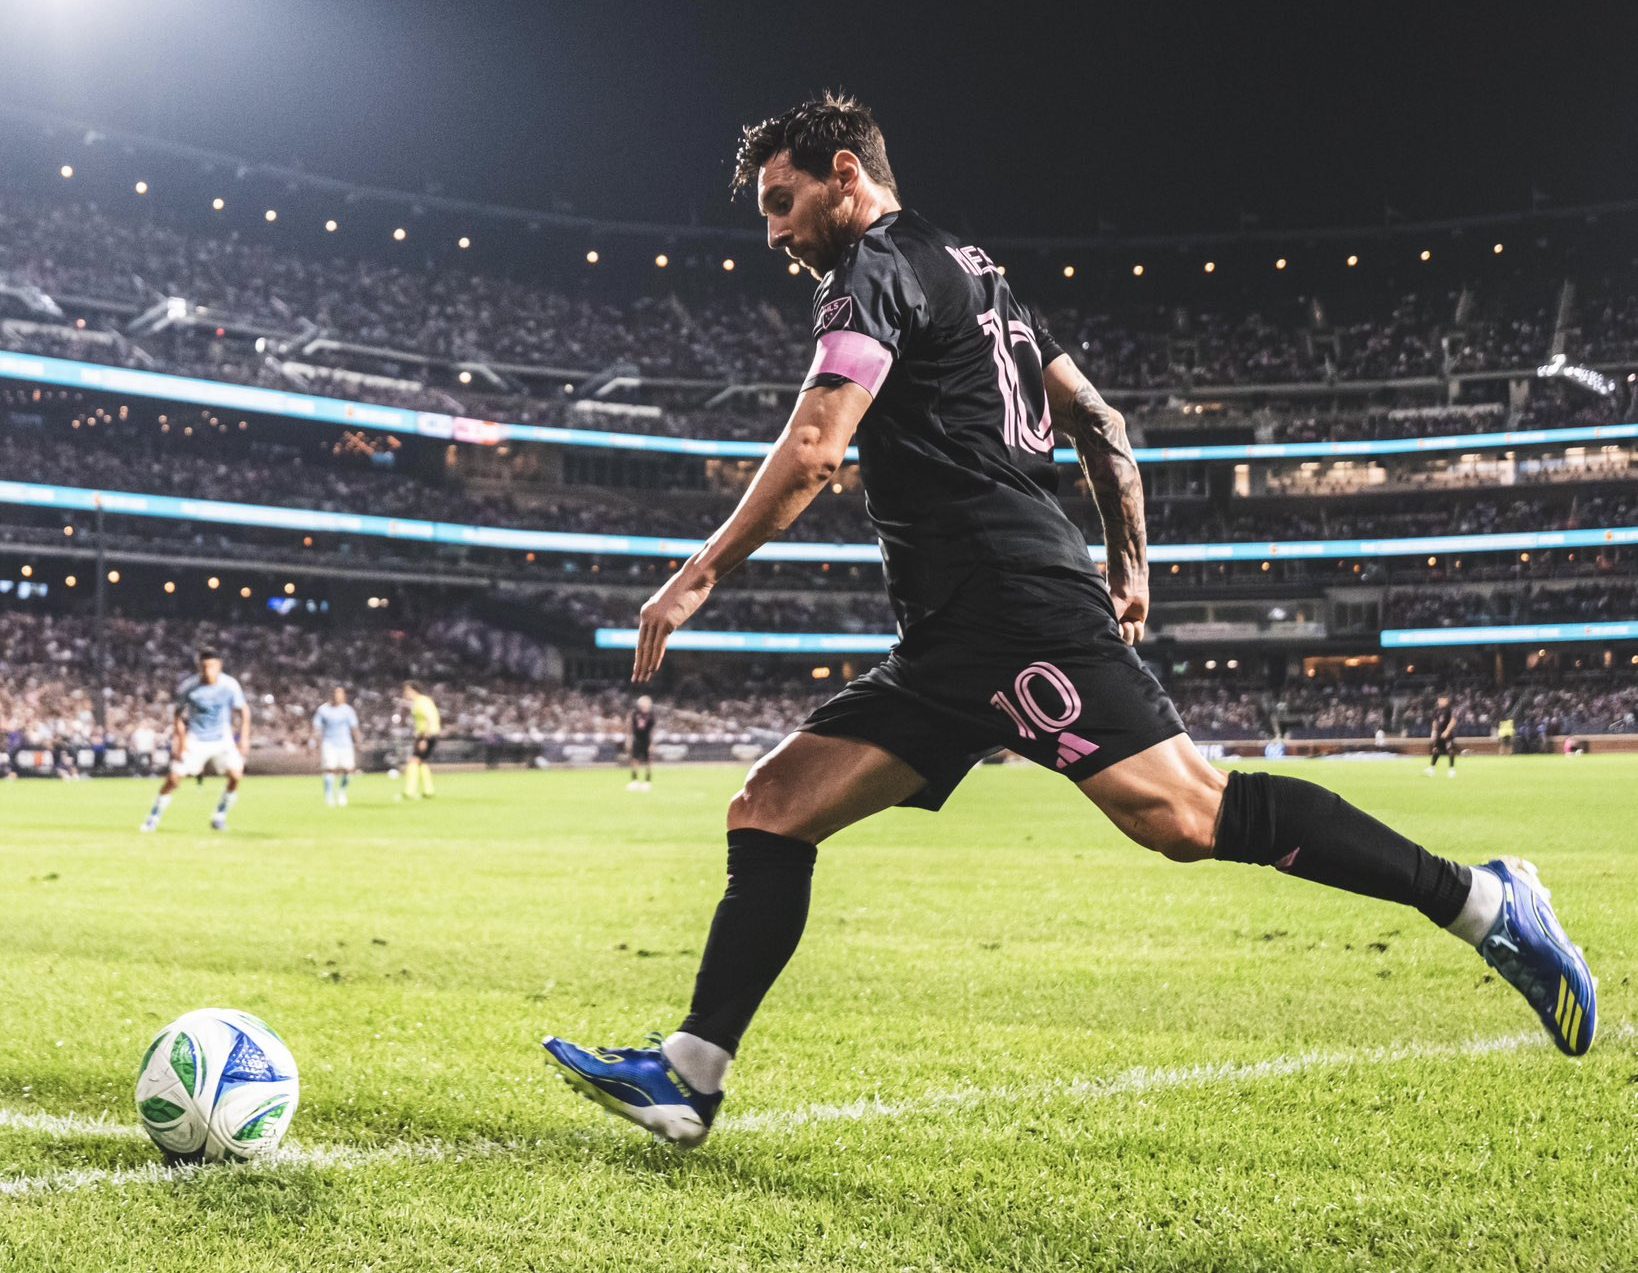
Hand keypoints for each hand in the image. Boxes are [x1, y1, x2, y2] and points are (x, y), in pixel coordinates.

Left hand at [633, 564, 713, 681]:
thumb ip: (668, 613)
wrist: (695, 577)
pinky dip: (655, 659)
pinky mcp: (666, 622)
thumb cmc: (687, 588)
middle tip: (635, 679)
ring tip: (642, 680)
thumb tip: (668, 622)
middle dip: (638, 664)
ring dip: (644, 666)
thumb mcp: (673, 603)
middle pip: (641, 645)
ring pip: (648, 648)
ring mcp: (656, 619)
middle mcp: (647, 615)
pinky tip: (652, 670)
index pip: (642, 638)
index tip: (638, 667)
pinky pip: (658, 645)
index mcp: (647, 611)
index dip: (640, 655)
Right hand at [1109, 581, 1147, 645]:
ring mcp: (1126, 626)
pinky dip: (1138, 630)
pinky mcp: (1137, 623)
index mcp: (1104, 624)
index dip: (1112, 641)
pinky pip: (1139, 636)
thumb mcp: (1109, 614)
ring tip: (1128, 622)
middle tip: (1122, 625)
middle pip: (1120, 644)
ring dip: (1130, 633)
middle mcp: (1114, 626)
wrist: (1129, 586)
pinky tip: (1136, 621)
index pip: (1107, 642)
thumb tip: (1107, 643)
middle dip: (1123, 637)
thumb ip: (1108, 629)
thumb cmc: (1115, 598)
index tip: (1114, 630)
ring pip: (1130, 642)